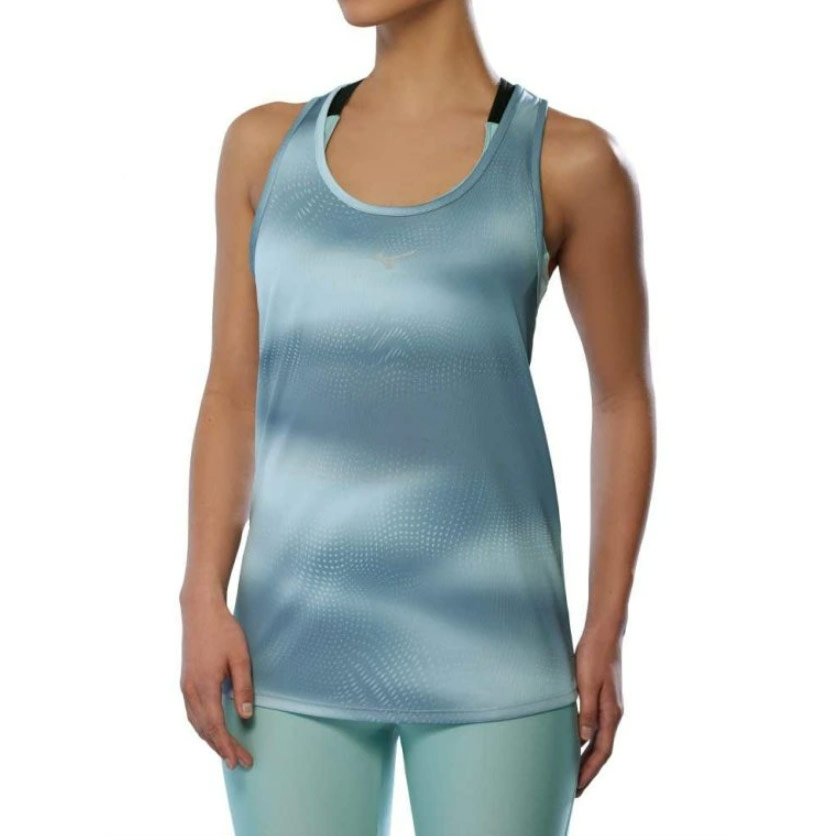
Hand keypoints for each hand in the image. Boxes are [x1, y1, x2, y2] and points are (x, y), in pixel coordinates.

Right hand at [180, 590, 253, 768]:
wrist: (199, 611)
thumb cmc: (223, 631)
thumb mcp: (240, 657)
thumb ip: (243, 687)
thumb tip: (246, 715)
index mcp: (204, 687)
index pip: (216, 726)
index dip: (228, 746)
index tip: (241, 760)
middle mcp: (191, 691)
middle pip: (204, 730)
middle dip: (221, 748)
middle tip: (239, 763)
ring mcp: (185, 686)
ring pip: (196, 723)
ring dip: (210, 740)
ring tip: (226, 752)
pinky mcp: (185, 681)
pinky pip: (192, 713)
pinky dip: (202, 727)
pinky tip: (211, 730)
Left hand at [574, 628, 623, 795]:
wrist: (605, 632)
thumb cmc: (594, 654)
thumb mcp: (587, 683)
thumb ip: (586, 711)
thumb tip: (584, 739)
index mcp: (612, 713)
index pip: (601, 752)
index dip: (589, 771)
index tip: (577, 788)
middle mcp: (613, 713)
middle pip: (601, 750)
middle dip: (588, 770)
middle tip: (573, 789)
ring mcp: (609, 705)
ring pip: (599, 739)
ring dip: (587, 756)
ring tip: (573, 771)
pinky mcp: (602, 696)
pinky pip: (595, 726)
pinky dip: (586, 739)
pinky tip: (576, 740)